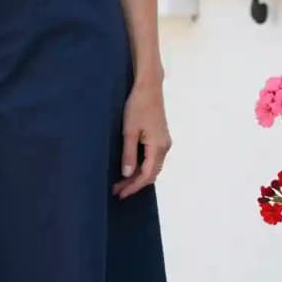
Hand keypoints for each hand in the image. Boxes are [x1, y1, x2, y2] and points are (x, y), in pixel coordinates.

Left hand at [112, 78, 171, 198]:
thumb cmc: (137, 106)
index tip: (120, 193)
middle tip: (117, 190)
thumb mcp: (129, 131)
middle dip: (134, 184)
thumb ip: (128, 154)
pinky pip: (152, 159)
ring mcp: (164, 142)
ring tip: (120, 182)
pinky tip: (130, 168)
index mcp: (158, 147)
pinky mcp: (160, 137)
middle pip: (151, 173)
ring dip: (137, 176)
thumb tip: (127, 174)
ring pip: (152, 167)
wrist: (149, 87)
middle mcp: (165, 147)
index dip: (133, 186)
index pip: (147, 175)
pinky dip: (141, 166)